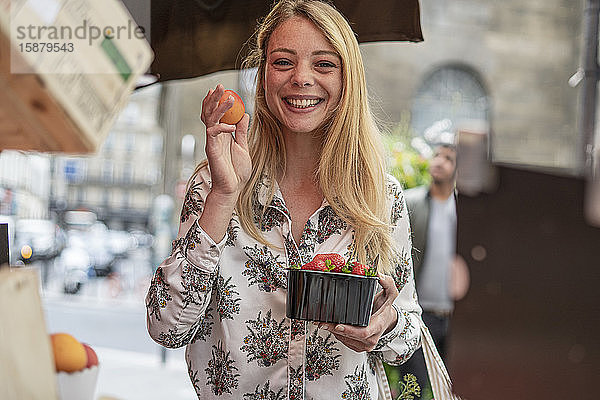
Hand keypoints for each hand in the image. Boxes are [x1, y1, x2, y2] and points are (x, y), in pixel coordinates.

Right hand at [200, 84, 251, 200]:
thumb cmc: (237, 171)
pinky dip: (222, 127)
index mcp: (222, 135)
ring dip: (218, 107)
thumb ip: (242, 131)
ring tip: (227, 97)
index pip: (216, 114)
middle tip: (219, 86)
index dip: (216, 101)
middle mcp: (215, 136)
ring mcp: (212, 142)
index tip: (221, 90)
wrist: (232, 189)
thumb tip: (244, 114)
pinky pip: (213, 133)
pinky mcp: (212, 149)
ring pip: (210, 119)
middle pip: (210, 113)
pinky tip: (232, 126)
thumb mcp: (243, 147)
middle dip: (214, 98)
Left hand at [317, 274, 398, 351]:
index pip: (364, 332)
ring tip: (324, 323)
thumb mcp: (390, 293)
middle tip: (322, 322)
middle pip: (350, 337)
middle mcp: (371, 338)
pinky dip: (337, 334)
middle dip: (334, 329)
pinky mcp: (358, 346)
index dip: (350, 330)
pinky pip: (344, 341)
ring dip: (334, 332)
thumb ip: (387, 283)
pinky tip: (332, 326)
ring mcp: (364, 344)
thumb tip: (379, 275)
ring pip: (345, 340)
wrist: (387, 320)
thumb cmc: (385, 308)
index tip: (338, 325)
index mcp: (378, 326)